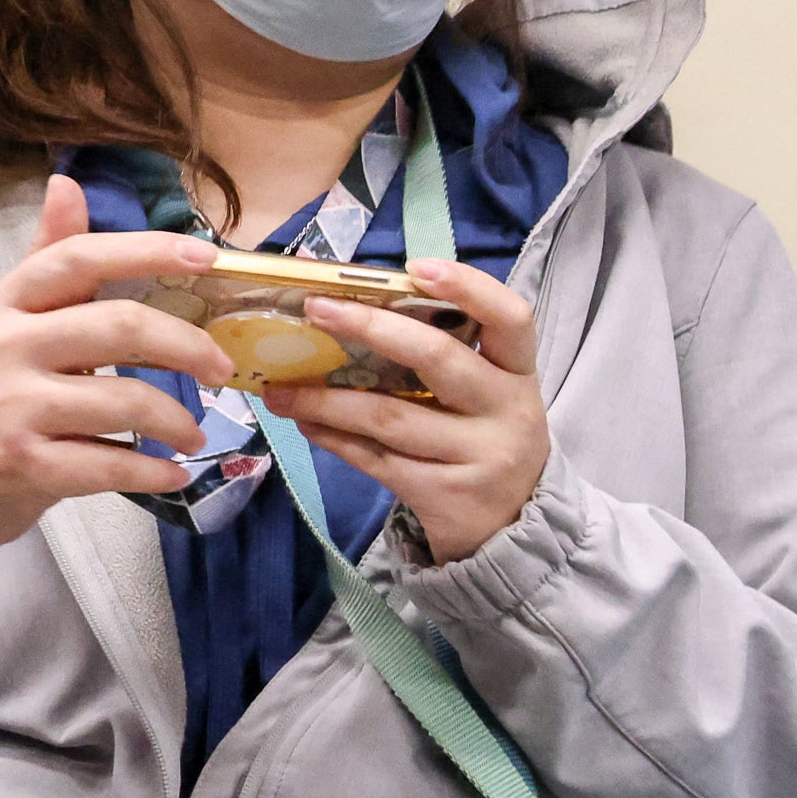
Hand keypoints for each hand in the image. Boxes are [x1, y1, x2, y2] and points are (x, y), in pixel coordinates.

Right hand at [0, 175, 229, 560]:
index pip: (79, 258)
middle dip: (189, 346)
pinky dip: (155, 473)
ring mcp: (9, 407)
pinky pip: (112, 465)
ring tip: (194, 435)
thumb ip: (45, 263)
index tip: (209, 258)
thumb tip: (70, 183)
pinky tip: (170, 474)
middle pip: (119, 326)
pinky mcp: (21, 466)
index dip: (148, 250)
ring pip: (127, 401)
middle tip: (222, 368)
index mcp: (1, 304)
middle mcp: (2, 346)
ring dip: (178, 422)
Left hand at [263, 259, 544, 561]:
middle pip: (438, 358)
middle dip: (370, 329)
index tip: (415, 268)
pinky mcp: (447, 495)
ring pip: (391, 416)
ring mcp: (480, 456)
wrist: (514, 529)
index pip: (511, 317)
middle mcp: (508, 411)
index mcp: (518, 374)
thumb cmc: (484, 441)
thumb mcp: (487, 397)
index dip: (468, 286)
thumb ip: (443, 357)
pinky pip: (378, 459)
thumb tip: (348, 305)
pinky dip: (334, 439)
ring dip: (326, 398)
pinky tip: (305, 423)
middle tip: (316, 309)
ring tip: (279, 388)